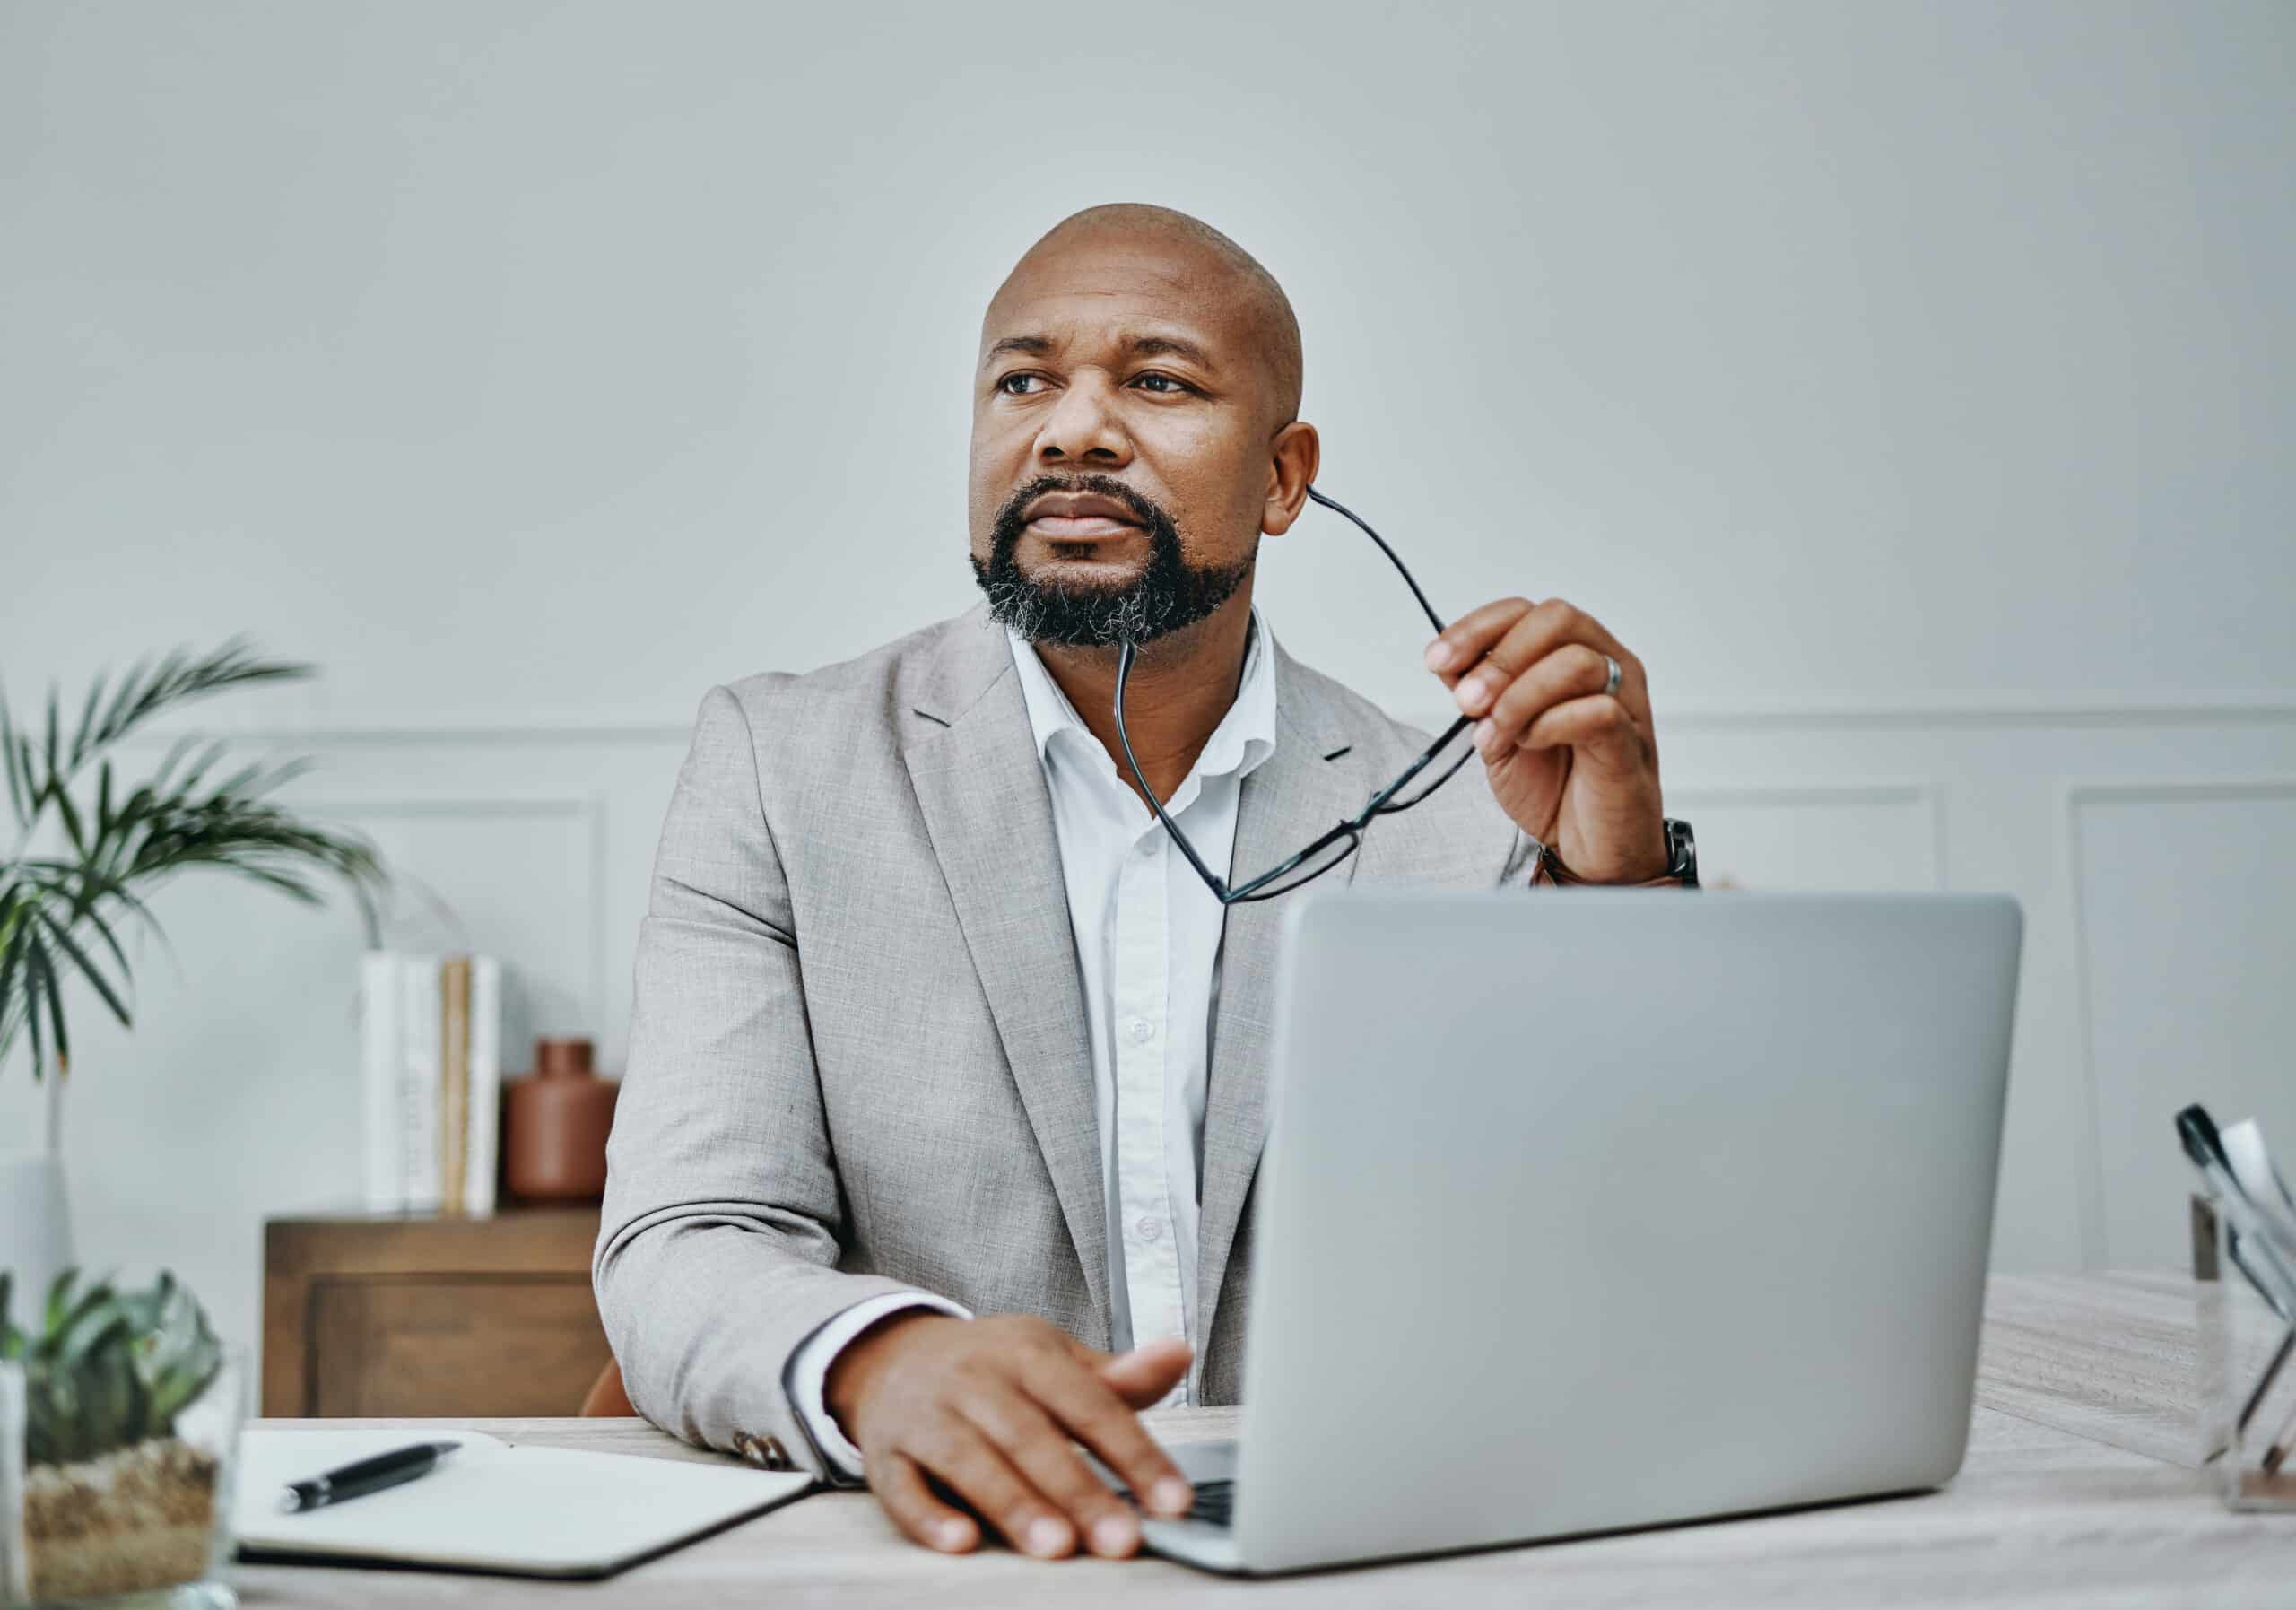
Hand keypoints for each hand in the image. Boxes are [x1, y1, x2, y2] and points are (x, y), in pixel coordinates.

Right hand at [825, 1311, 1195, 1558]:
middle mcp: (976, 1380)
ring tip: (1055, 1546)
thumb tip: (1179, 1354)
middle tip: (1120, 1539)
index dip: (1135, 1453)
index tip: (1173, 1500)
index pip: (1090, 1404)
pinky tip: (962, 1541)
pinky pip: (903, 1488)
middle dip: (1079, 1491)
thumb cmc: (991, 1367)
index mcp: (1028, 1354)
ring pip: (970, 1461)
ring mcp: (926, 1415)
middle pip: (1032, 1437)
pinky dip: (929, 1515)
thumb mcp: (1053, 1359)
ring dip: (1014, 1504)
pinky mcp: (886, 1454)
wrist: (892, 1355)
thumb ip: (1117, 1376)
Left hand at [1425, 597, 1667, 881]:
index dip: (1476, 628)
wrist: (1591, 849)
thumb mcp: (1498, 732)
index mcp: (1574, 653)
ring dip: (1519, 697)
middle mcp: (1607, 666)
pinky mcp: (1632, 743)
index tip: (1437, 661)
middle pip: (1555, 619)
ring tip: (1498, 735)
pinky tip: (1531, 745)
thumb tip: (1445, 659)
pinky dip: (1548, 725)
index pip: (1525, 611)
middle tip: (1468, 703)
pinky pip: (1596, 711)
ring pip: (1575, 662)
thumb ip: (1478, 694)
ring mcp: (1626, 701)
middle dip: (1498, 659)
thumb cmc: (1556, 787)